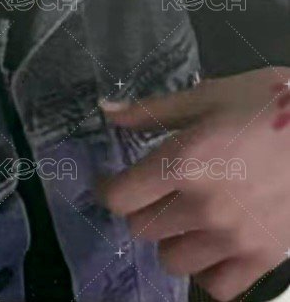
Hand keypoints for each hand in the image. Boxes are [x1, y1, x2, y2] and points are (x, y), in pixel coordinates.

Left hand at [97, 68, 289, 300]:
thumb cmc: (268, 103)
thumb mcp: (209, 95)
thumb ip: (153, 111)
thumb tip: (107, 113)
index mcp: (184, 163)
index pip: (121, 198)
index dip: (110, 188)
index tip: (114, 180)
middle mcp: (203, 207)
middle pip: (142, 228)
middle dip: (142, 208)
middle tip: (157, 191)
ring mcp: (233, 238)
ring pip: (173, 260)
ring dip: (172, 239)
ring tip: (187, 216)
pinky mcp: (262, 259)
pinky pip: (217, 287)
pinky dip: (209, 270)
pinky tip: (213, 244)